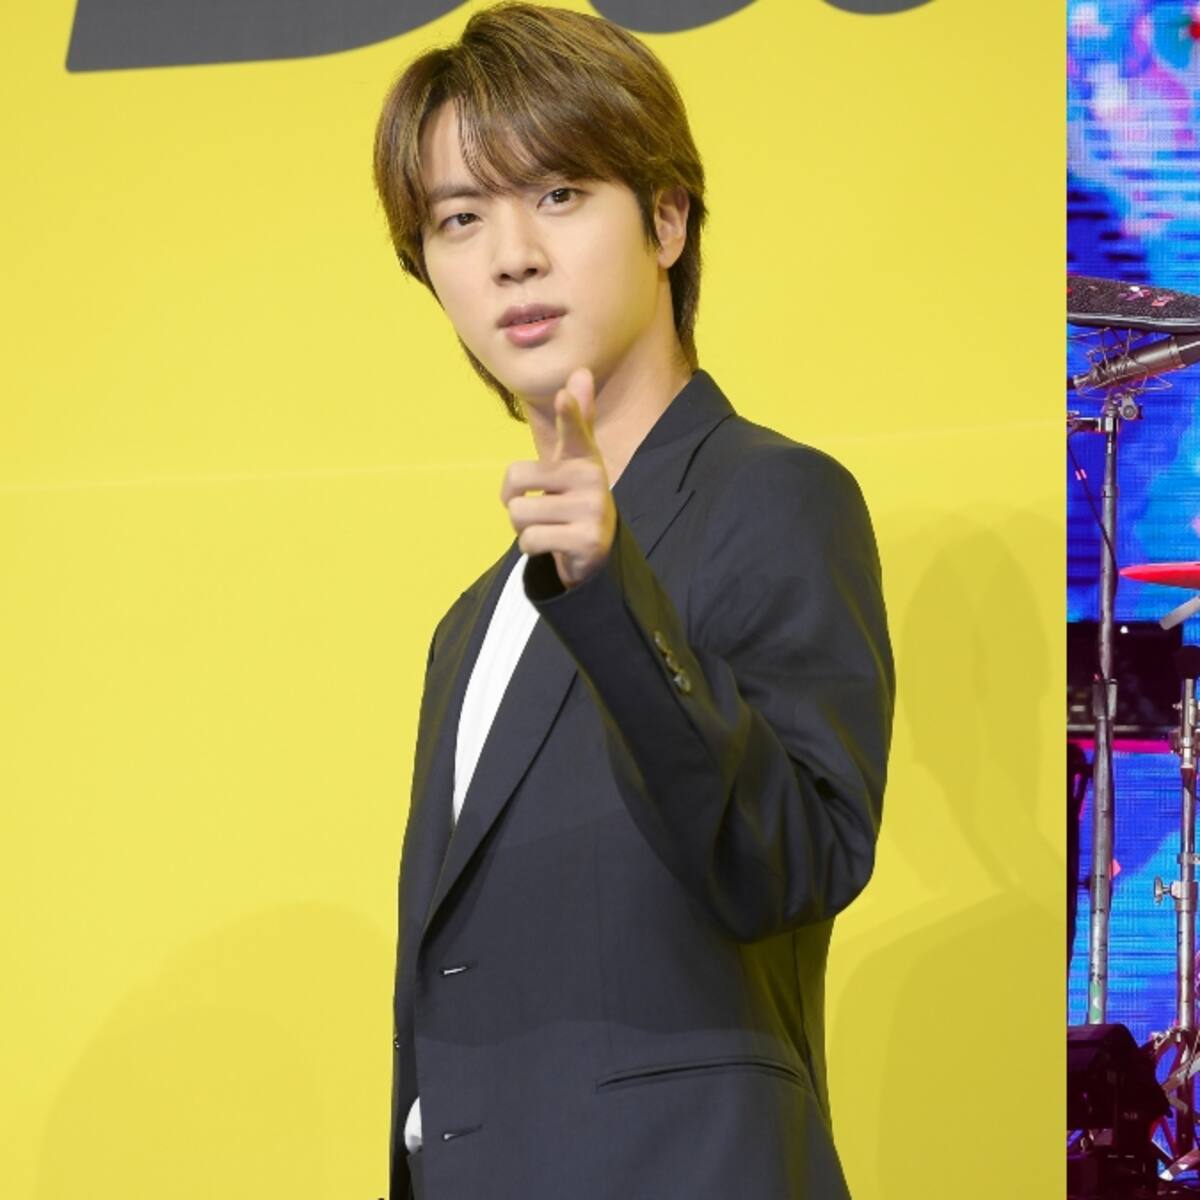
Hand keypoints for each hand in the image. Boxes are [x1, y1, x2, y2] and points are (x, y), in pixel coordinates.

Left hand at [500, 366, 614, 589]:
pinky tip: (552, 546)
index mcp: (585, 458)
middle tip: (539, 510)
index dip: (569, 414)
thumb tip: (581, 372)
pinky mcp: (586, 541)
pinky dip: (530, 548)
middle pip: (516, 479)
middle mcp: (592, 480)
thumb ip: (576, 420)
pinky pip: (529, 541)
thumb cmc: (574, 499)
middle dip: (514, 502)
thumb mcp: (573, 461)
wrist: (598, 552)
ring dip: (522, 528)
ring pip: (519, 514)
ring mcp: (592, 511)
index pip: (576, 431)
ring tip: (548, 529)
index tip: (563, 397)